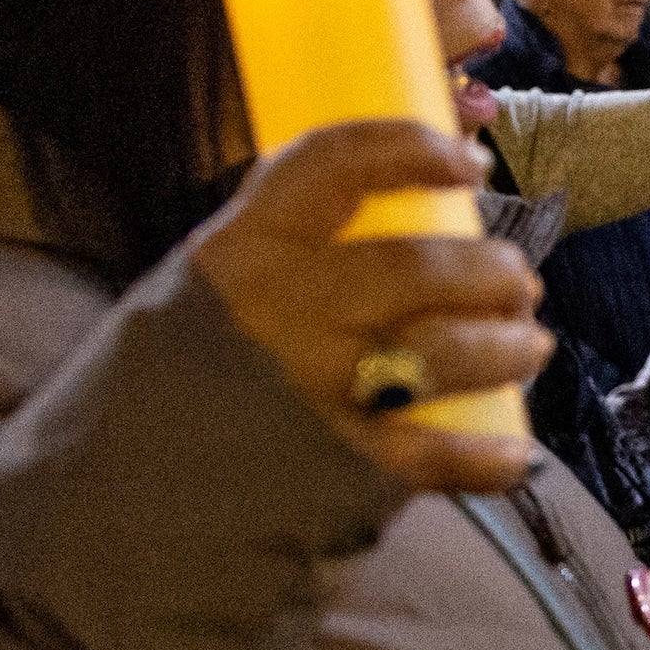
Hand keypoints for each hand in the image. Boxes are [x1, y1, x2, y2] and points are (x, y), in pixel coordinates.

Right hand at [187, 121, 552, 499]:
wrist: (121, 499)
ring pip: (448, 349)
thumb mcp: (208, 291)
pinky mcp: (344, 466)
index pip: (337, 165)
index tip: (468, 163)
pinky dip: (493, 454)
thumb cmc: (177, 382)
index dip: (414, 150)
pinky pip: (445, 455)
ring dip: (507, 346)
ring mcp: (317, 388)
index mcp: (243, 250)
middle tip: (517, 282)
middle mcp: (283, 310)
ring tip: (527, 345)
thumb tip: (398, 207)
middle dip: (492, 272)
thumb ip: (289, 250)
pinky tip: (513, 448)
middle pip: (420, 266)